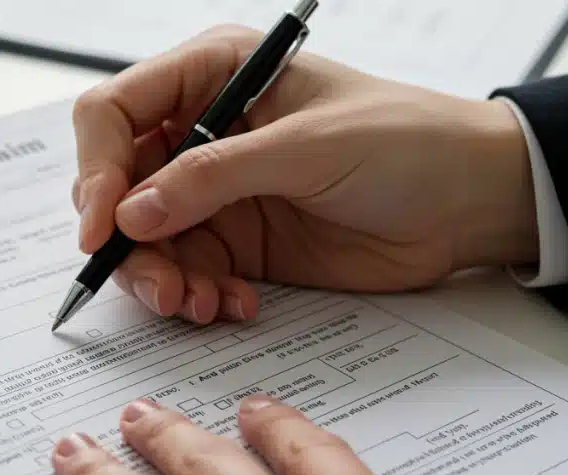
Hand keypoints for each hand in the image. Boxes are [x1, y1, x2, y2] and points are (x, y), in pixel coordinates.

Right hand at [71, 26, 538, 322]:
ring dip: (162, 279)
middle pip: (118, 185)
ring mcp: (216, 192)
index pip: (115, 113)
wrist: (472, 203)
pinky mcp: (237, 242)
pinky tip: (232, 305)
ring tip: (198, 304)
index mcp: (213, 76)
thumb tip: (131, 212)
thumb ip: (215, 177)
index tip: (101, 228)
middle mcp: (202, 133)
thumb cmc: (408, 143)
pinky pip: (187, 273)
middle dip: (128, 241)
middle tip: (161, 285)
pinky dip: (197, 296)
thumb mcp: (309, 149)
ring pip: (145, 240)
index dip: (95, 169)